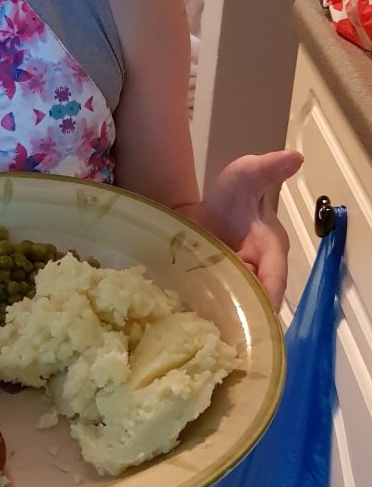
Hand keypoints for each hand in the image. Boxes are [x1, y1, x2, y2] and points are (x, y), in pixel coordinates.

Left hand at [193, 150, 302, 309]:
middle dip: (241, 313)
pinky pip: (218, 308)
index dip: (268, 296)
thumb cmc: (231, 194)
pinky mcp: (220, 292)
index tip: (256, 312)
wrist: (203, 209)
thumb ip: (266, 169)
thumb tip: (294, 158)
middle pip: (254, 302)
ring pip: (236, 308)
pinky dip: (208, 315)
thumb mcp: (246, 175)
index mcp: (271, 251)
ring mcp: (238, 285)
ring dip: (223, 317)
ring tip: (204, 327)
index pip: (275, 280)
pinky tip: (192, 323)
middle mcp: (259, 273)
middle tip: (219, 324)